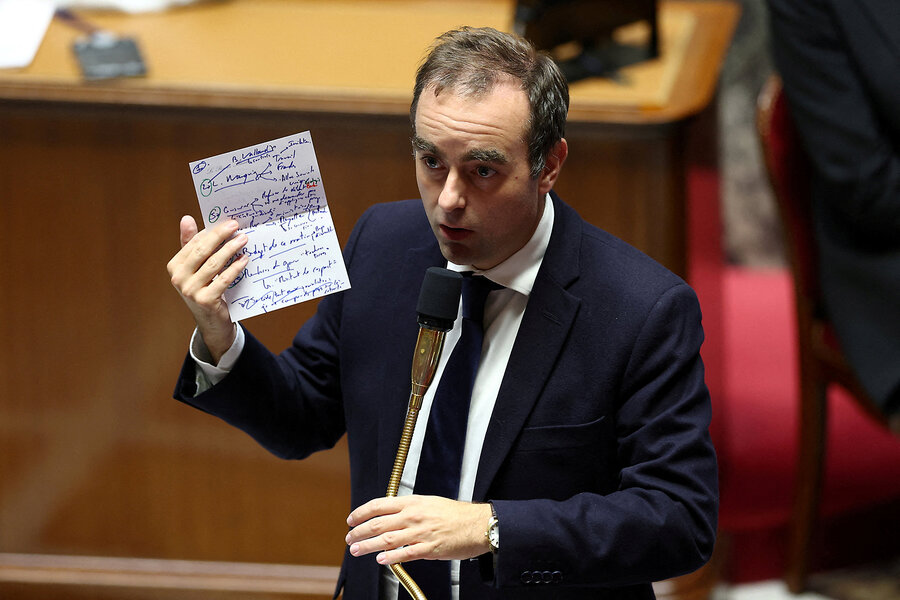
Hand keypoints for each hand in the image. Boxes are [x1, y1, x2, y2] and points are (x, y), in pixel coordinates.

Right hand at [167, 215, 248, 361]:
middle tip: (237, 226)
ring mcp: (191, 290)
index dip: (212, 232)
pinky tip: (244, 259)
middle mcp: (179, 278)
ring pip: (214, 264)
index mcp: (174, 266)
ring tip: (244, 240)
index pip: (194, 243)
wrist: (211, 322)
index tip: (229, 223)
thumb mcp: (196, 268)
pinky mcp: (205, 300)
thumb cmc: (205, 288)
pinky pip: (224, 279)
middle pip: (203, 251)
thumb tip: (186, 218)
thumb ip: (191, 244)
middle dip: (221, 236)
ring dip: (231, 249)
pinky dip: (236, 267)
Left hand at [345, 496, 491, 564]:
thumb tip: (391, 515)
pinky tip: (380, 560)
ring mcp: (420, 532)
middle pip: (377, 523)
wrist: (478, 524)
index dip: (361, 512)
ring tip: (356, 550)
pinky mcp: (429, 549)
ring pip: (386, 539)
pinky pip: (405, 554)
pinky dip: (390, 557)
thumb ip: (409, 508)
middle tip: (349, 538)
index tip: (351, 519)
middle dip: (359, 531)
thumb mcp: (429, 503)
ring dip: (367, 545)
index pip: (379, 505)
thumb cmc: (456, 514)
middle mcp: (413, 516)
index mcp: (412, 502)